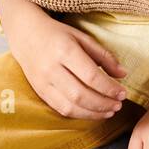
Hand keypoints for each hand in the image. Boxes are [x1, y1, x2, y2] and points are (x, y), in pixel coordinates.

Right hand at [2, 0, 128, 119]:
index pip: (91, 76)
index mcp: (65, 50)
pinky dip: (79, 114)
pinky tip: (93, 113)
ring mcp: (43, 82)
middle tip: (119, 105)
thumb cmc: (58, 35)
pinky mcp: (39, 91)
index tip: (123, 93)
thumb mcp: (82, 37)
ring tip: (109, 111)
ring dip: (93, 113)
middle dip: (103, 103)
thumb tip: (123, 74)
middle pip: (80, 94)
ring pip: (70, 106)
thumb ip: (103, 56)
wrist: (25, 33)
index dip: (109, 88)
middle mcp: (52, 68)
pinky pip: (60, 109)